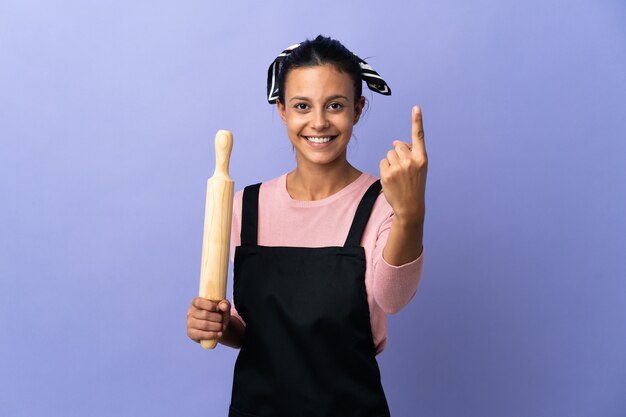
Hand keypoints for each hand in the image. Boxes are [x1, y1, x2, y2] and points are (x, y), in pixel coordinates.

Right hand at [186, 297, 230, 342]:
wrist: (218, 327)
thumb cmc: (219, 314)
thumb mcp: (224, 307)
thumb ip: (225, 304)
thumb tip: (223, 306)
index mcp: (196, 302)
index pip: (199, 302)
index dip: (210, 305)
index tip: (218, 309)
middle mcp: (190, 312)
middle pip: (204, 314)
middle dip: (217, 318)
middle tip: (222, 320)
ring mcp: (189, 323)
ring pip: (204, 325)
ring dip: (216, 326)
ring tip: (222, 327)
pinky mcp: (191, 334)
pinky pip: (201, 335)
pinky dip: (212, 335)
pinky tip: (219, 334)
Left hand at [379, 105, 427, 222]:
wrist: (410, 205)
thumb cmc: (414, 184)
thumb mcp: (418, 168)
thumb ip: (409, 153)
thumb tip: (395, 142)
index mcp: (422, 158)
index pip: (419, 136)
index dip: (417, 120)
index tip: (416, 107)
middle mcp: (411, 160)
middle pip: (397, 146)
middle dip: (398, 154)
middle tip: (404, 170)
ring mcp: (399, 167)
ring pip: (389, 154)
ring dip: (391, 162)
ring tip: (398, 176)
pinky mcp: (387, 173)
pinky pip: (382, 162)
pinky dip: (385, 169)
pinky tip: (392, 179)